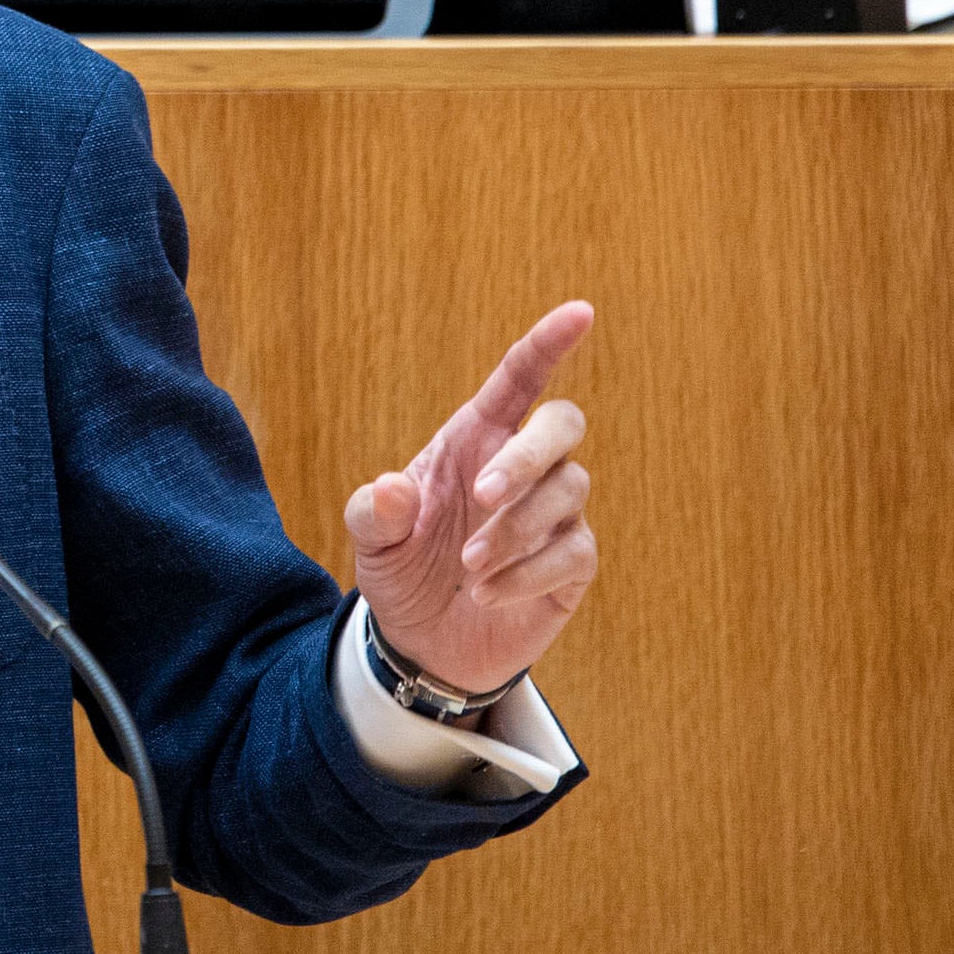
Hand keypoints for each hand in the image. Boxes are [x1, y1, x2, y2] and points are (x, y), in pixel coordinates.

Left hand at [344, 301, 596, 700]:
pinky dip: (525, 573)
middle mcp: (523, 467)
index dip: (550, 343)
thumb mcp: (372, 541)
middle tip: (482, 494)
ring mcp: (555, 515)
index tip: (581, 312)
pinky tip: (484, 592)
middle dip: (528, 453)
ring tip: (466, 568)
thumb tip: (393, 488)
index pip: (522, 377)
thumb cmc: (403, 569)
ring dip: (514, 530)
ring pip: (568, 491)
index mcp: (477, 438)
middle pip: (563, 425)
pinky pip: (572, 552)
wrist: (422, 641)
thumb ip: (374, 512)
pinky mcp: (571, 565)